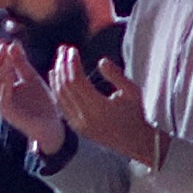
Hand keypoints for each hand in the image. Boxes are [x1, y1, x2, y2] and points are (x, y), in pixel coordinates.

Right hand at [0, 35, 67, 153]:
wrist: (51, 124)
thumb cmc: (41, 102)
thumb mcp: (30, 77)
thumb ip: (21, 62)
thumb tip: (12, 43)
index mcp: (2, 88)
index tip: (0, 41)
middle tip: (1, 45)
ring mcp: (2, 106)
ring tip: (4, 55)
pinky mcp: (9, 114)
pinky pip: (2, 97)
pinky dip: (5, 83)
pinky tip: (10, 71)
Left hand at [53, 47, 158, 163]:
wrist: (137, 143)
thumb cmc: (137, 114)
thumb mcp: (133, 92)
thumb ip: (116, 75)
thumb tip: (101, 61)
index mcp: (99, 108)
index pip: (77, 80)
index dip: (72, 63)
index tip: (72, 49)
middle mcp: (85, 118)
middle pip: (66, 86)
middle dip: (63, 65)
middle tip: (63, 49)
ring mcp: (79, 125)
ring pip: (60, 96)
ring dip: (58, 76)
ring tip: (58, 59)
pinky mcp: (77, 128)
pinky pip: (61, 106)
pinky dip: (56, 90)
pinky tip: (55, 76)